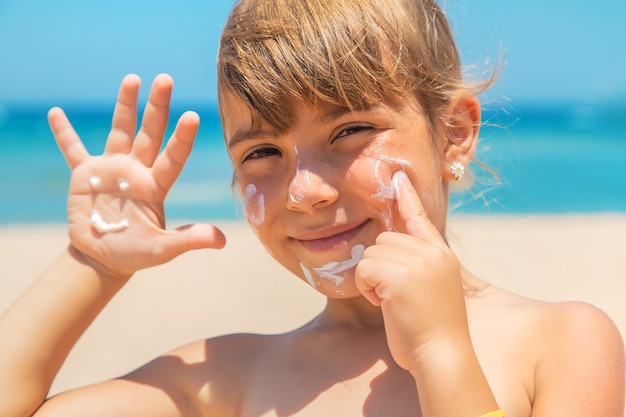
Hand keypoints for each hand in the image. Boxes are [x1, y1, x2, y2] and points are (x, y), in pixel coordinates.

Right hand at [48, 74, 225, 277]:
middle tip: (166, 79)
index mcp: (155, 186)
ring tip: (132, 79)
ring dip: (124, 106)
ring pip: (120, 131)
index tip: (192, 115)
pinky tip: (56, 113)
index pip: (173, 157)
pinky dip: (64, 134)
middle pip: (150, 133)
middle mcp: (137, 171)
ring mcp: (111, 170)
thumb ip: (188, 240)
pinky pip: (73, 150)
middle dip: (157, 107)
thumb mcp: (162, 250)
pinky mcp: (85, 175)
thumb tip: (221, 241)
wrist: (104, 258)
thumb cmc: (135, 254)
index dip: (182, 138)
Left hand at [355, 171, 468, 370]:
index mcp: (441, 255)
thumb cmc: (432, 331)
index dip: (407, 198)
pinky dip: (366, 288)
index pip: (420, 218)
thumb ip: (416, 264)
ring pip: (371, 254)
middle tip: (395, 296)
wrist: (442, 356)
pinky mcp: (400, 275)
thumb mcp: (430, 289)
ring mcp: (418, 262)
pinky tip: (384, 305)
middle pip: (383, 240)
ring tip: (393, 303)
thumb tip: (385, 248)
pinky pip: (364, 269)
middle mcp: (432, 253)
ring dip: (372, 280)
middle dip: (380, 268)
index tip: (398, 177)